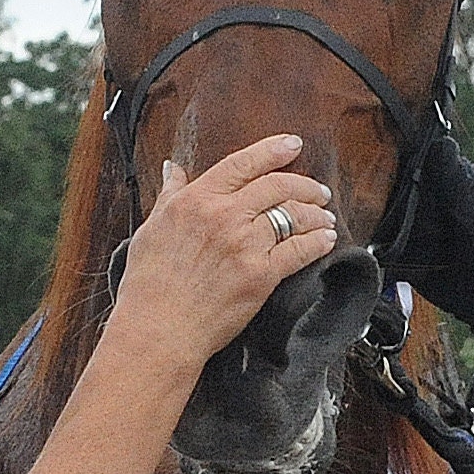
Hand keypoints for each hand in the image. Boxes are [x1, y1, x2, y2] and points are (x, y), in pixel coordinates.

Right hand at [104, 133, 340, 369]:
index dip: (273, 150)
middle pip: (277, 186)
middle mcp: (224, 216)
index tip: (292, 144)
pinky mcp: (261, 275)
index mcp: (196, 200)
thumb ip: (169, 195)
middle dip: (305, 185)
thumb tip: (173, 169)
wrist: (158, 329)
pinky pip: (299, 250)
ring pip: (293, 215)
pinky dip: (318, 242)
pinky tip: (326, 239)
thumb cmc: (148, 283)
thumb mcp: (151, 228)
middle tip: (318, 190)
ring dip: (315, 213)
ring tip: (324, 216)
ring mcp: (245, 245)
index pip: (243, 163)